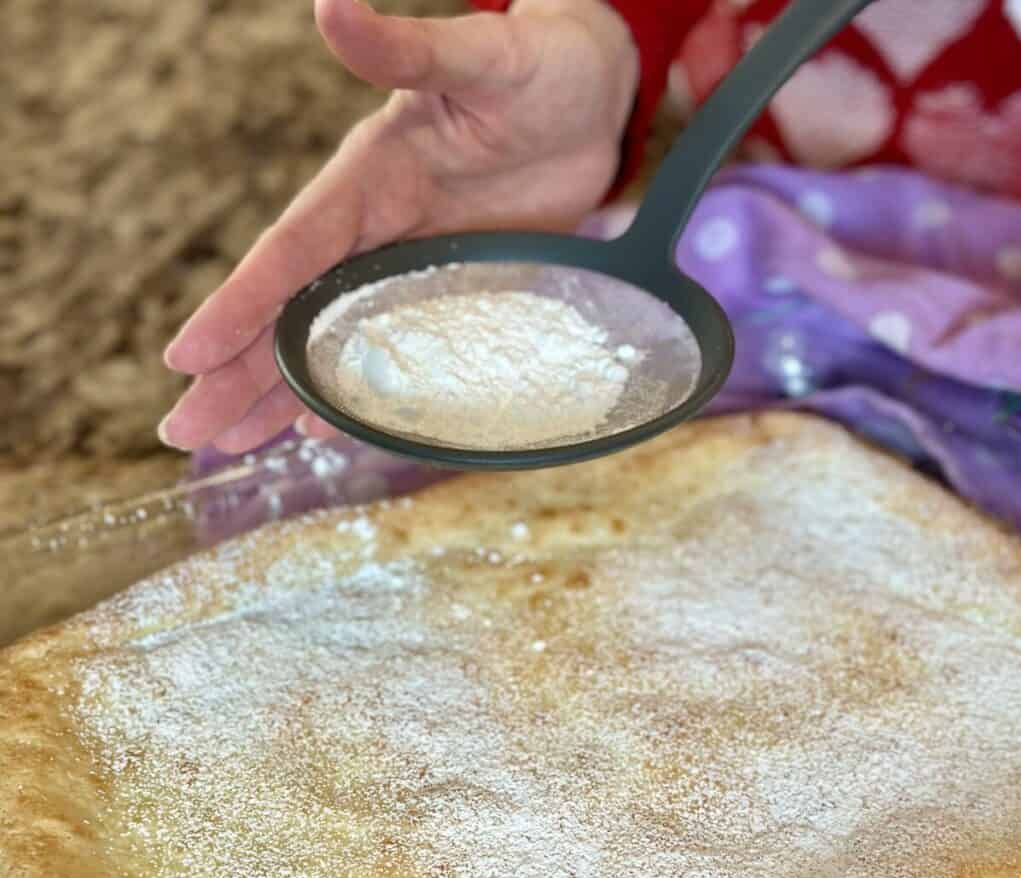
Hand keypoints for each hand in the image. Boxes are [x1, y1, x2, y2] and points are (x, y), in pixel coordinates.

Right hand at [159, 0, 637, 451]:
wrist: (590, 100)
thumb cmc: (535, 67)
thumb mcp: (480, 58)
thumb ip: (409, 50)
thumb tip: (330, 8)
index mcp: (367, 180)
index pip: (289, 252)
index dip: (239, 307)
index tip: (186, 358)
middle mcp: (374, 232)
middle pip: (289, 312)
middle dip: (236, 373)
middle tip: (182, 431)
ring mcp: (406, 268)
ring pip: (326, 341)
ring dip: (278, 395)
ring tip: (230, 444)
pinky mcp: (447, 292)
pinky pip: (389, 352)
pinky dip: (350, 390)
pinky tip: (317, 429)